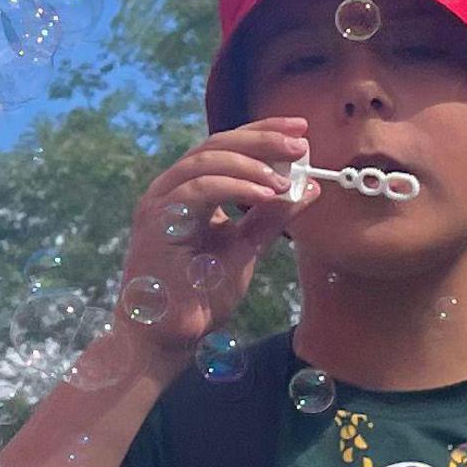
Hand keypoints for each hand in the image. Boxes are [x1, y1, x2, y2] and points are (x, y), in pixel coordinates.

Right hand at [112, 120, 311, 355]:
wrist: (169, 335)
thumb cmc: (200, 295)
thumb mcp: (246, 249)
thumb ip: (271, 218)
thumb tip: (309, 188)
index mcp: (189, 191)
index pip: (225, 147)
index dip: (262, 133)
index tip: (301, 131)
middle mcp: (170, 190)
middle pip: (216, 145)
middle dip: (262, 140)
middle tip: (300, 144)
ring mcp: (160, 203)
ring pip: (205, 161)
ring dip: (251, 164)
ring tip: (285, 179)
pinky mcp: (157, 221)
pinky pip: (198, 189)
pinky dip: (235, 187)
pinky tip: (266, 195)